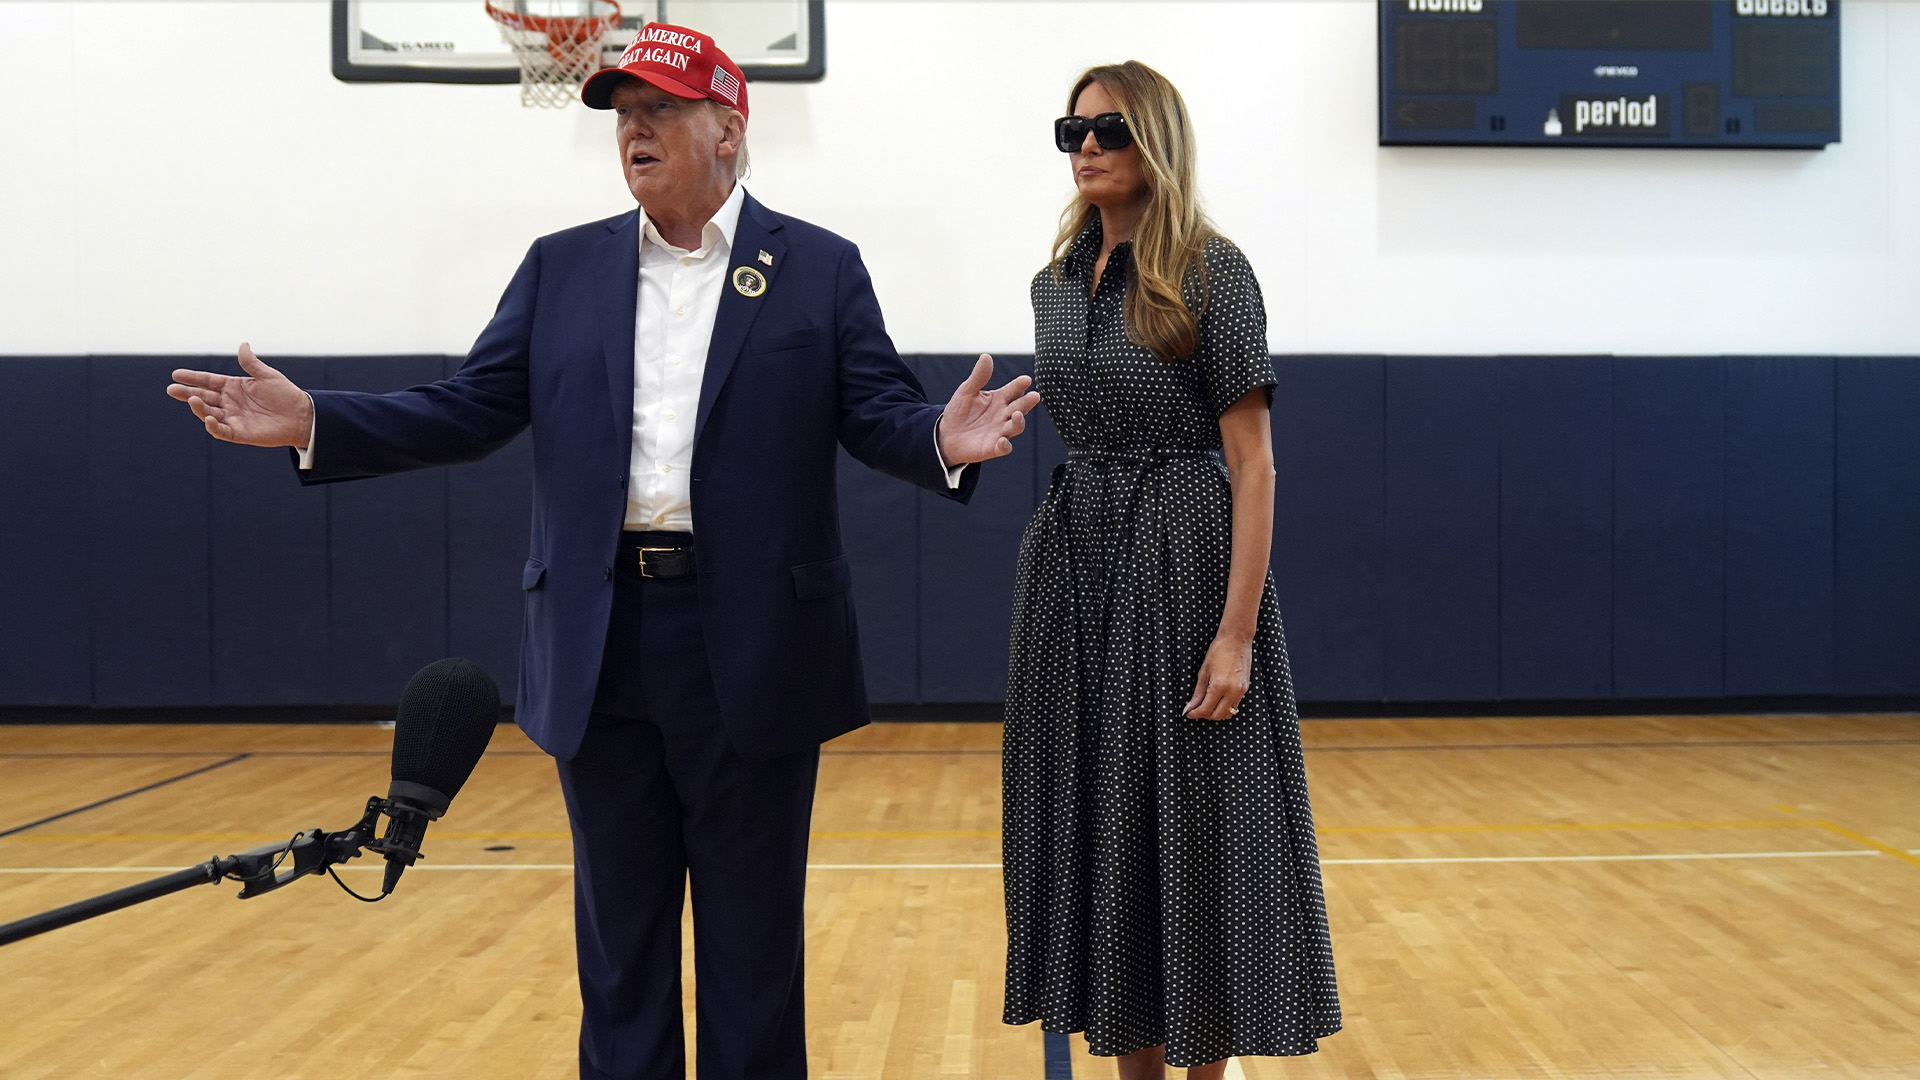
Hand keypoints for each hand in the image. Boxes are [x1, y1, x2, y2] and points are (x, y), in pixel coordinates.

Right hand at [168, 342, 314, 448]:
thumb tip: (243, 344)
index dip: (193, 378)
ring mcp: (233, 418)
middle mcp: (230, 402)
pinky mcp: (240, 433)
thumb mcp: (267, 375)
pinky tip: (208, 418)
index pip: (208, 381)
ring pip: (209, 413)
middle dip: (187, 393)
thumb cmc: (286, 394)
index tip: (176, 374)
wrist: (302, 416)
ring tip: (192, 398)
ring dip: (199, 407)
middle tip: (172, 389)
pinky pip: (222, 431)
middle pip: (203, 397)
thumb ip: (251, 363)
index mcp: (233, 387)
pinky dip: (213, 426)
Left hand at [935, 354, 1041, 464]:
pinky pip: (1004, 448)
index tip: (1026, 379)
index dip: (1020, 385)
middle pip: (1020, 407)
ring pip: (1016, 427)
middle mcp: (1004, 415)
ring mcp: (1000, 431)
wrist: (947, 435)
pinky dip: (1005, 445)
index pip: (1013, 390)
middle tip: (1035, 396)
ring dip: (1019, 422)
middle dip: (1027, 402)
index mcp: (1000, 399)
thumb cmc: (960, 411)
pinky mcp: (993, 448)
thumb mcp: (966, 391)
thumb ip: (978, 376)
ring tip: (1017, 415)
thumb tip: (986, 356)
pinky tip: (1003, 440)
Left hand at [1184, 633, 1251, 720]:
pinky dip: (1225, 707)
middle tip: (1196, 710)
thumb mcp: (1204, 672)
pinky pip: (1235, 705)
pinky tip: (1217, 700)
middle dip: (1205, 715)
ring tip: (1206, 705)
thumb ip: (1197, 693)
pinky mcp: (1245, 689)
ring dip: (1216, 713)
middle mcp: (1232, 691)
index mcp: (1219, 686)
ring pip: (1228, 713)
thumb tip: (1190, 708)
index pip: (1206, 709)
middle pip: (1217, 715)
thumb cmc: (1218, 651)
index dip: (1195, 714)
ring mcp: (1241, 691)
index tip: (1188, 713)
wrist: (1236, 639)